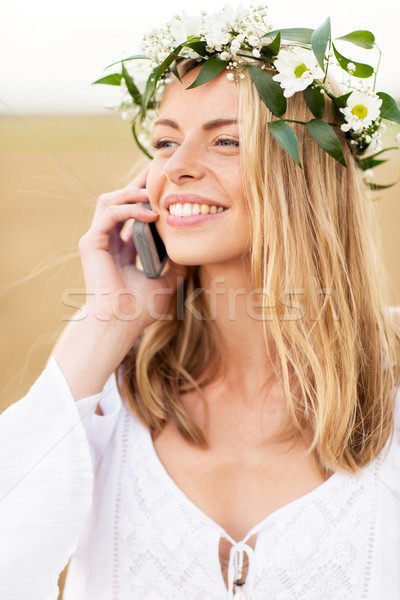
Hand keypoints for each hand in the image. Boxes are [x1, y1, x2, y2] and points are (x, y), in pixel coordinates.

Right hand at [78, 166, 187, 334]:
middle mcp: (107, 241)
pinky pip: (109, 214)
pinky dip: (129, 209)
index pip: (132, 213)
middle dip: (138, 184)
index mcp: (122, 249)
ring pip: (109, 200)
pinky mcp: (90, 242)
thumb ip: (175, 265)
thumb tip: (191, 253)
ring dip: (132, 192)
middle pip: (119, 200)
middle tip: (158, 172)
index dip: (146, 197)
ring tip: (154, 192)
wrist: (122, 323)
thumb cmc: (140, 308)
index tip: (165, 186)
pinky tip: (150, 213)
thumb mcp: (166, 281)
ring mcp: (97, 240)